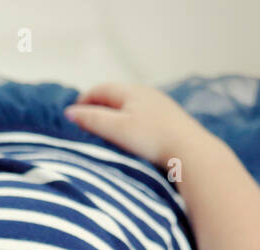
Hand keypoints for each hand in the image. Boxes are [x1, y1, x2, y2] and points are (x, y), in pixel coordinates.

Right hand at [64, 83, 214, 168]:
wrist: (190, 151)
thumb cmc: (151, 139)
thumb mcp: (116, 129)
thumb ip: (91, 119)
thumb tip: (69, 112)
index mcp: (131, 91)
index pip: (100, 89)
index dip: (83, 100)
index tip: (71, 116)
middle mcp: (146, 93)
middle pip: (115, 95)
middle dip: (98, 106)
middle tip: (85, 122)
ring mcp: (160, 105)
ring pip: (130, 105)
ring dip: (114, 114)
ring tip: (105, 130)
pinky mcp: (169, 119)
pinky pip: (142, 114)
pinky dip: (129, 121)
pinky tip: (131, 136)